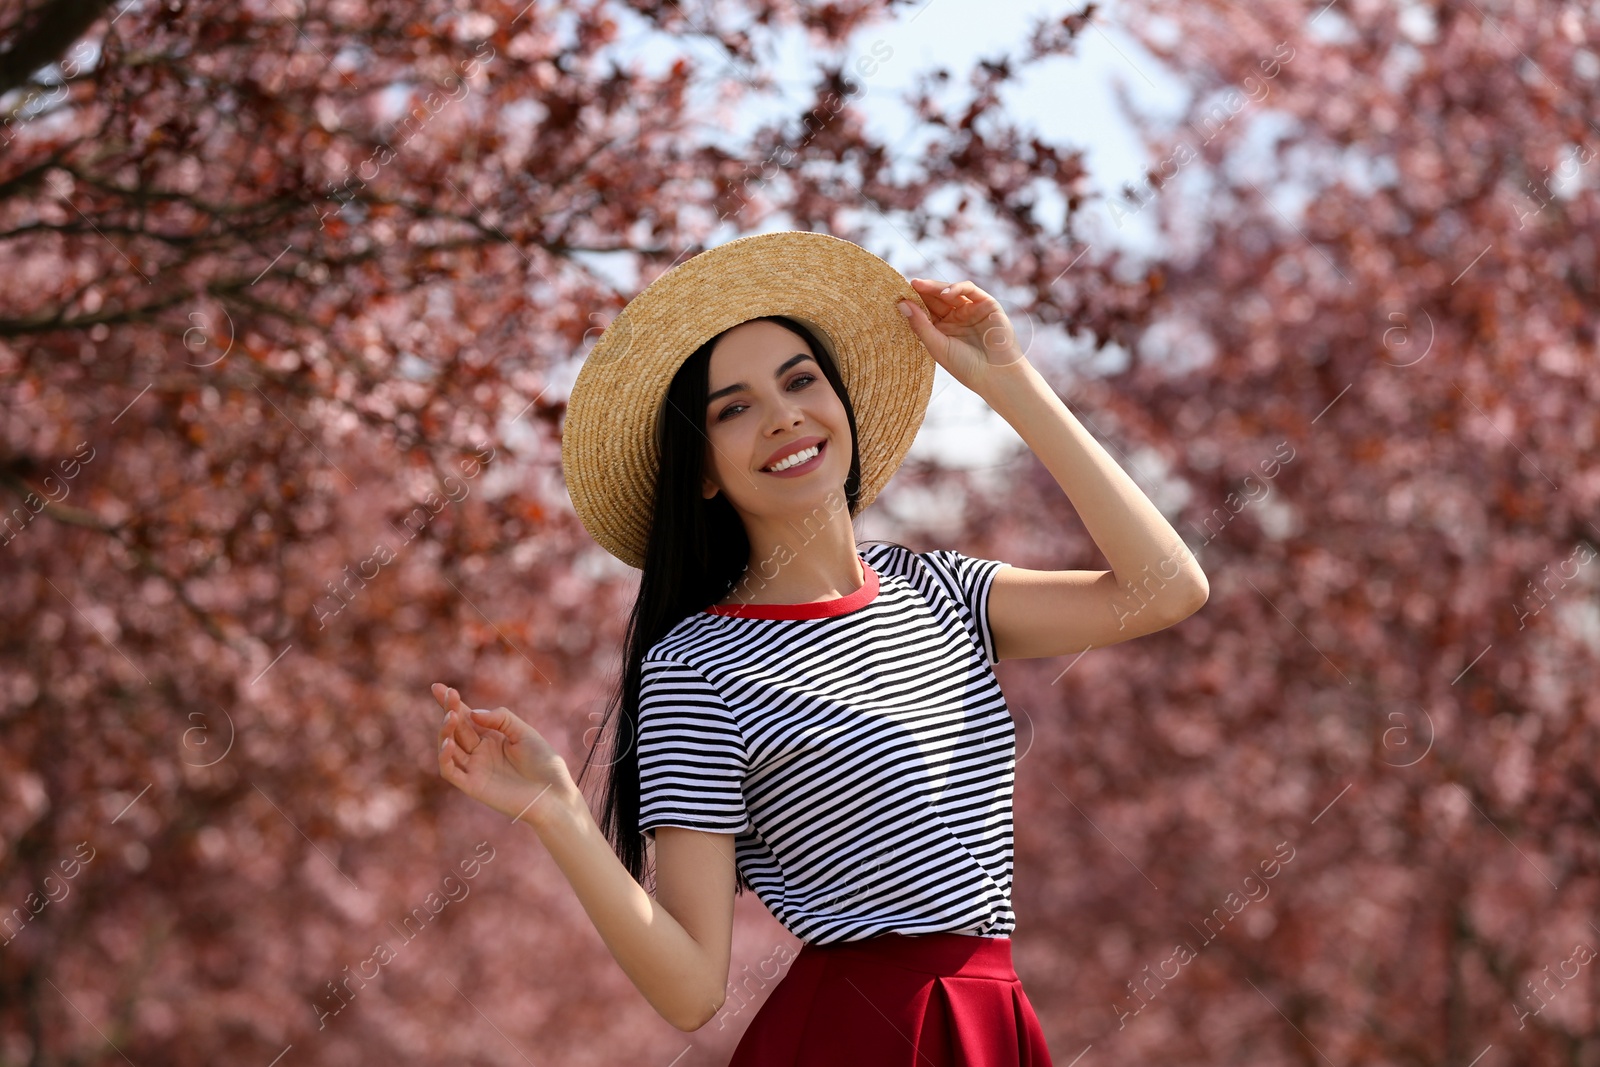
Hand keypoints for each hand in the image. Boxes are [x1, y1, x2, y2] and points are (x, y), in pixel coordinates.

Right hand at [431, 682, 573, 826]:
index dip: (452, 703)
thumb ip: (500, 719)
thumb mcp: (524, 732)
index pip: (467, 717)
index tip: (439, 687)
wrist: (553, 795)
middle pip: (456, 728)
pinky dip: (445, 757)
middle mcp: (479, 753)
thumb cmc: (544, 764)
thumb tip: (472, 713)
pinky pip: (450, 771)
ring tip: (451, 716)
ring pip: (449, 747)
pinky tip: (448, 743)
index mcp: (492, 738)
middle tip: (446, 695)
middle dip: (449, 711)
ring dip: (446, 731)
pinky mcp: (473, 786)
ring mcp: (475, 769)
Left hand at [898, 278, 1028, 398]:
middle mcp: (957, 318)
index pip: (926, 310)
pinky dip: (956, 288)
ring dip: (935, 287)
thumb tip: (901, 303)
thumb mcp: (937, 346)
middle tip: (907, 284)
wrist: (996, 375)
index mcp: (943, 329)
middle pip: (936, 299)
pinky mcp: (987, 304)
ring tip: (918, 285)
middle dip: (922, 291)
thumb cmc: (965, 366)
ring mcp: (972, 310)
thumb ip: (920, 324)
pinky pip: (970, 289)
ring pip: (951, 291)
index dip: (913, 302)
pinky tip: (944, 293)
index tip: (897, 295)